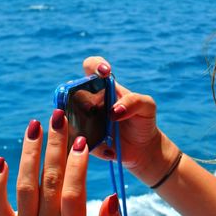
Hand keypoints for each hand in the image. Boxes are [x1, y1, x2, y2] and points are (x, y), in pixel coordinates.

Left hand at [0, 110, 122, 215]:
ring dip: (29, 154)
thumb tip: (111, 196)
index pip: (73, 193)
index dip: (77, 166)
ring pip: (24, 186)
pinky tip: (1, 160)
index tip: (82, 141)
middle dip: (54, 146)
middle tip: (58, 118)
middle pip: (48, 181)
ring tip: (35, 126)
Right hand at [83, 57, 179, 185]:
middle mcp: (89, 100)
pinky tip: (110, 150)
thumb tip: (114, 111)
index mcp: (104, 86)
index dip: (95, 65)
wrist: (142, 147)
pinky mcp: (81, 138)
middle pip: (71, 91)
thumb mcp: (147, 107)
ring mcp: (82, 119)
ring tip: (107, 135)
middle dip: (81, 98)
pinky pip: (76, 140)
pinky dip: (90, 145)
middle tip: (96, 108)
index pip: (92, 66)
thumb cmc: (143, 121)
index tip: (105, 72)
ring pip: (68, 116)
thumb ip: (135, 102)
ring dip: (81, 124)